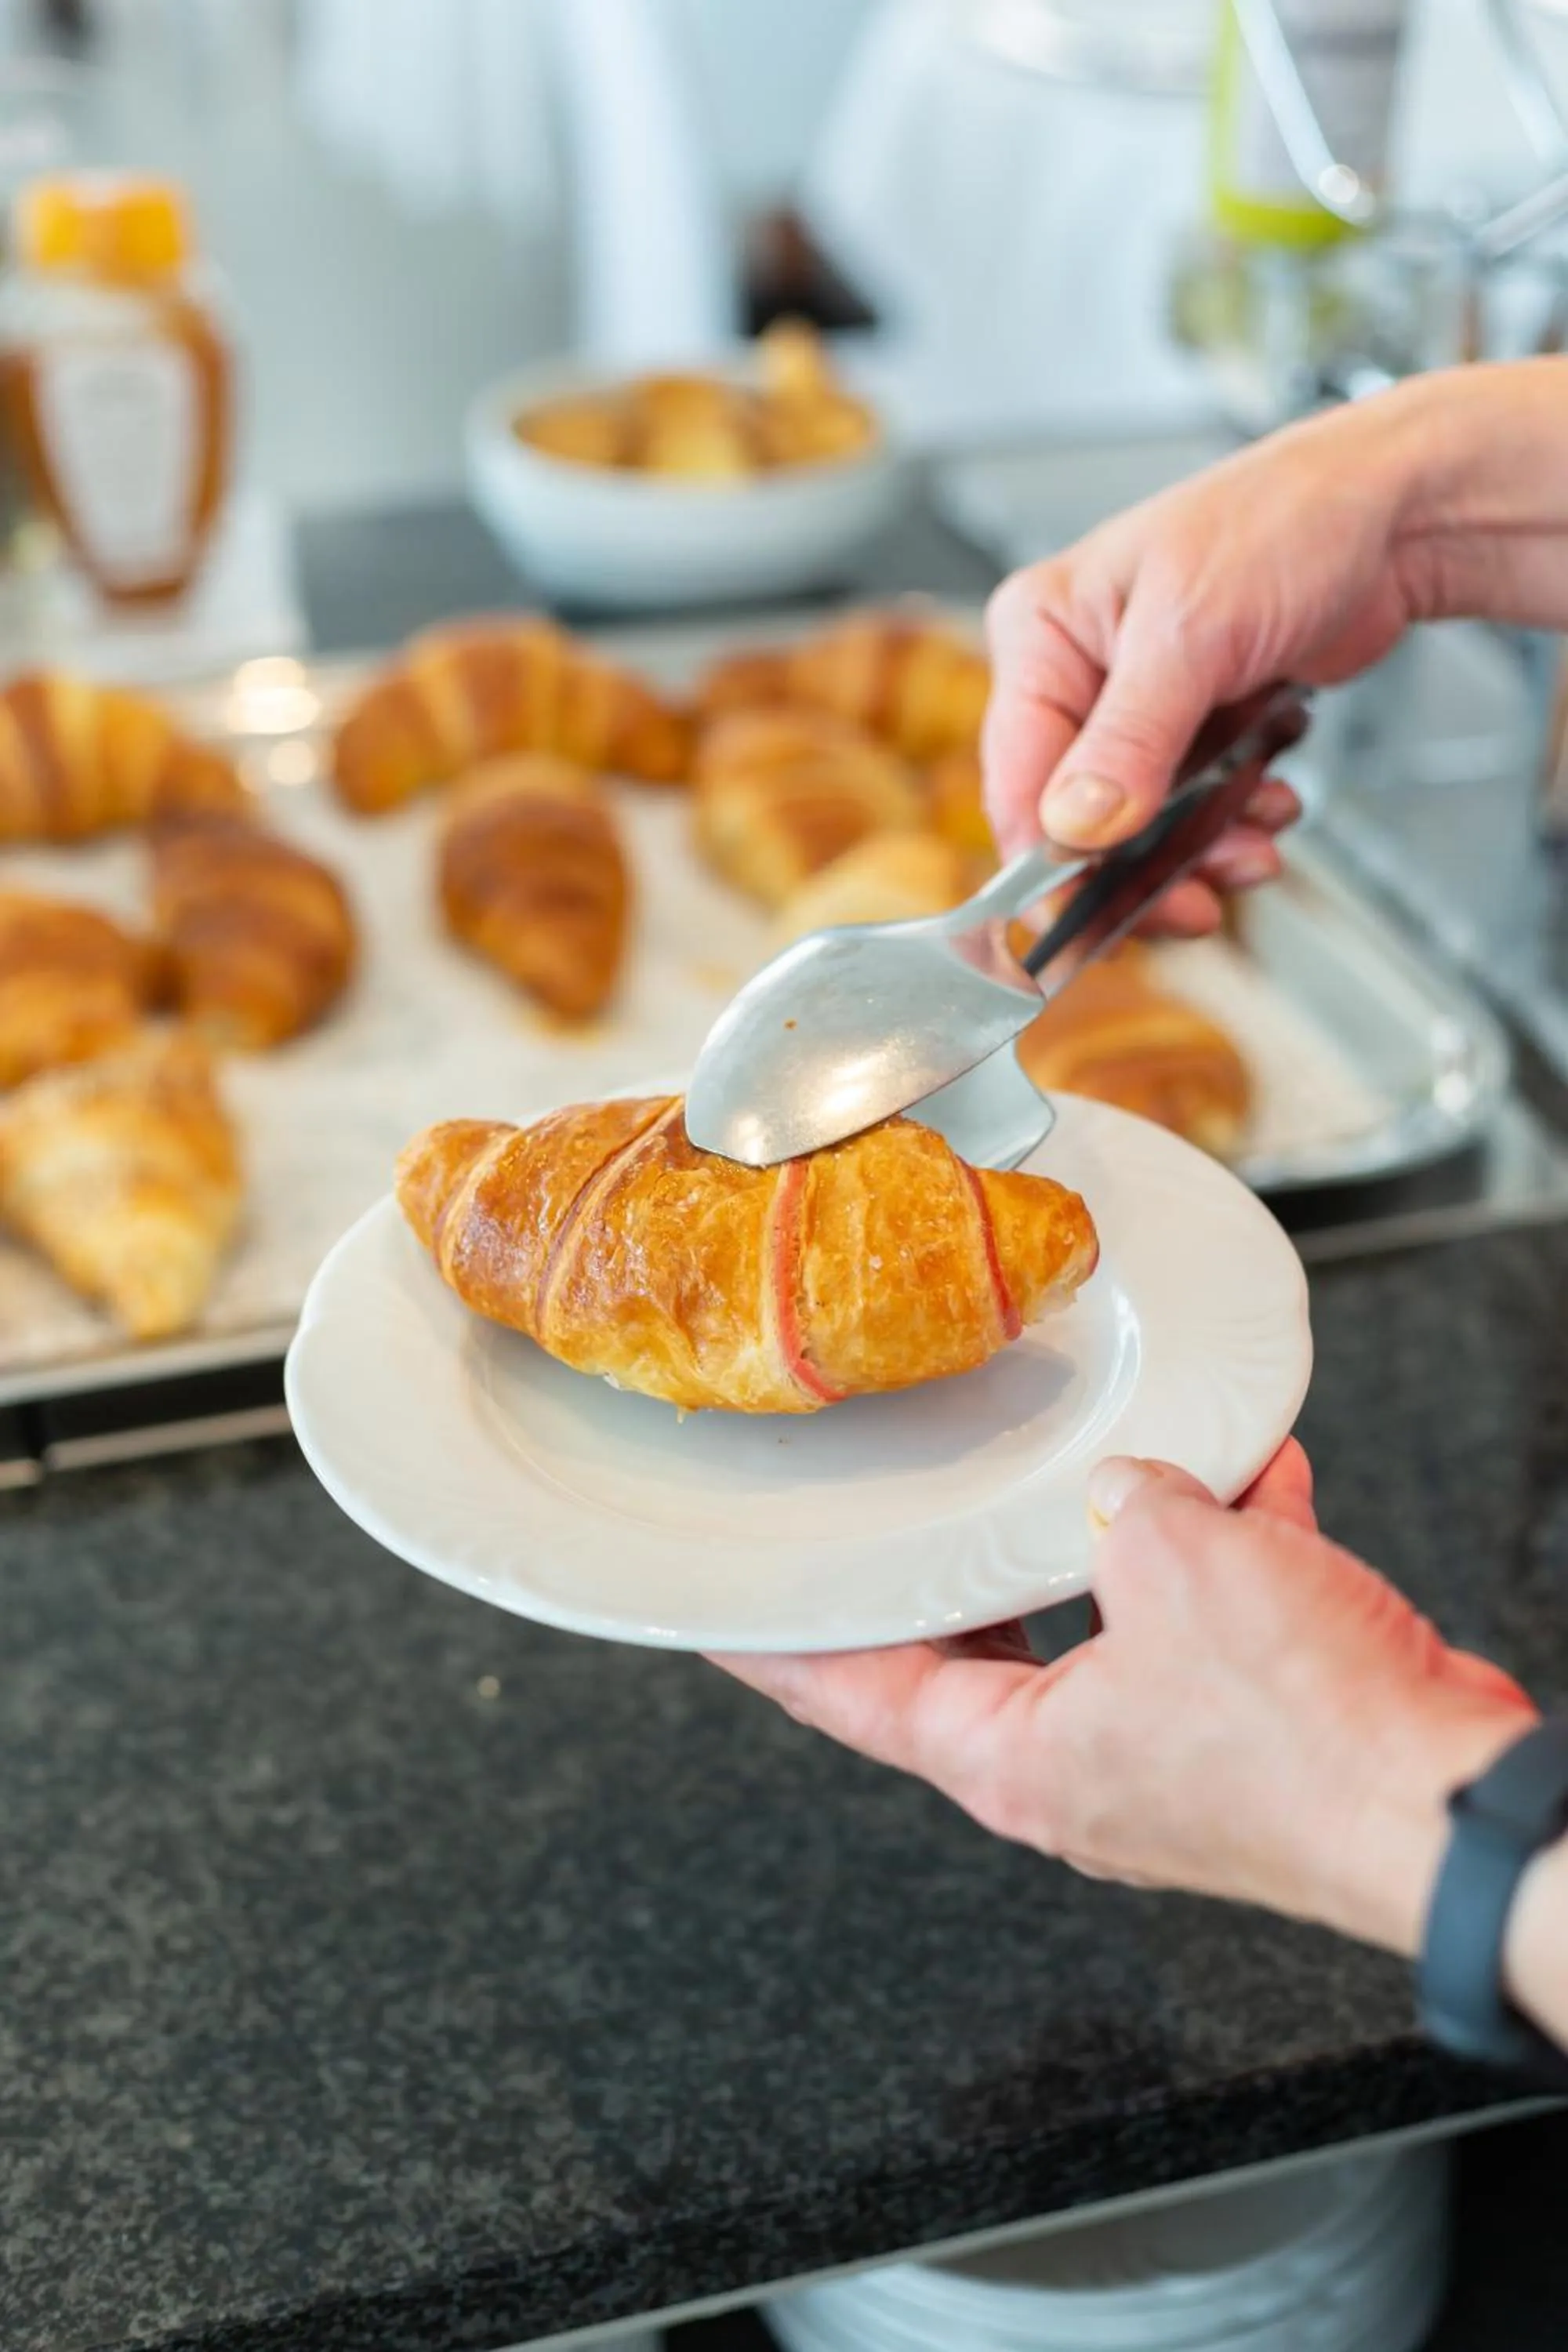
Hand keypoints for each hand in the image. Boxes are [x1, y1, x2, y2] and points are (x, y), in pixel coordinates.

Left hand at [712, 1445, 1533, 1955]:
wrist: (1453, 1807)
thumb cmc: (1311, 1738)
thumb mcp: (1183, 1569)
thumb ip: (1126, 1511)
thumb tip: (1130, 1492)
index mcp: (1016, 1759)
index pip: (853, 1695)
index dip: (780, 1645)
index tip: (720, 1613)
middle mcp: (1075, 1771)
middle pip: (974, 1651)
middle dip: (958, 1566)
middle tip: (906, 1503)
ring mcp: (1161, 1755)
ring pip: (1101, 1622)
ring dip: (1114, 1536)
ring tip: (1106, 1461)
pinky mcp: (1244, 1733)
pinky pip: (1204, 1622)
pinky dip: (1224, 1548)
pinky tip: (1248, 1475)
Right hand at [983, 359, 1567, 933]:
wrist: (1394, 514)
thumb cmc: (1287, 522)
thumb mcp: (1193, 633)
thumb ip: (1128, 740)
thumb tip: (1072, 829)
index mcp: (1042, 635)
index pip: (1015, 781)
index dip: (1051, 864)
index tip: (1091, 922)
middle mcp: (1075, 674)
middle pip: (1072, 821)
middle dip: (1138, 871)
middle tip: (1194, 909)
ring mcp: (1131, 705)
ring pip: (1134, 829)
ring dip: (1196, 857)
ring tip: (1251, 854)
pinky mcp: (1188, 726)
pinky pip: (1186, 812)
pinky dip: (1228, 829)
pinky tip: (1268, 810)